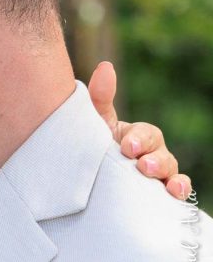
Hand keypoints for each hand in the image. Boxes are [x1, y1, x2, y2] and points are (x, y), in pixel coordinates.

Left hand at [88, 61, 191, 199]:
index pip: (146, 134)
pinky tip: (175, 195)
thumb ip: (99, 98)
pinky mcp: (156, 196)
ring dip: (169, 176)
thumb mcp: (93, 126)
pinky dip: (180, 192)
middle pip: (161, 153)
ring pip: (171, 172)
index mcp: (137, 137)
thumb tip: (106, 66)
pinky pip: (175, 193)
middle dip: (154, 159)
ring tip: (165, 183)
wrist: (81, 188)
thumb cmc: (91, 151)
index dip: (139, 139)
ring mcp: (156, 177)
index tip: (126, 146)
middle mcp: (151, 155)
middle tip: (142, 165)